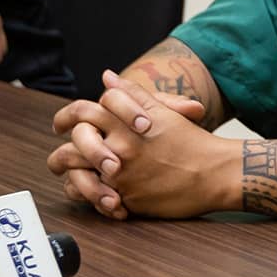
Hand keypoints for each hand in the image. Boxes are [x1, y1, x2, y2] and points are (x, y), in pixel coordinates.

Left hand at [46, 70, 234, 219]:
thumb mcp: (163, 112)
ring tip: (65, 173)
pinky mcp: (127, 199)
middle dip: (61, 148)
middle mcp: (119, 147)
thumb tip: (106, 77)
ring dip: (67, 173)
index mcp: (126, 123)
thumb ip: (132, 94)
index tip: (61, 124)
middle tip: (60, 157)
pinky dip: (86, 195)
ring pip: (76, 173)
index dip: (66, 116)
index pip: (82, 111)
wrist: (216, 173)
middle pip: (73, 143)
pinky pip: (92, 199)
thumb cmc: (192, 141)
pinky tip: (88, 192)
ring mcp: (121, 175)